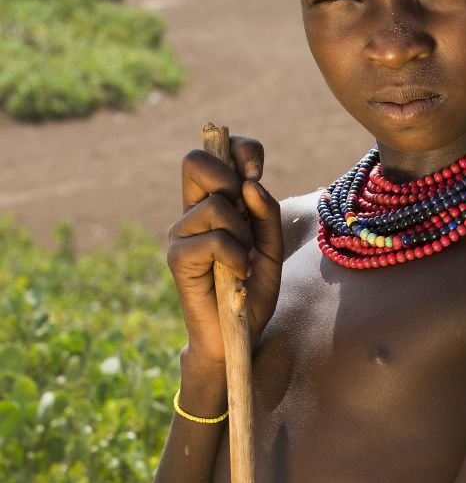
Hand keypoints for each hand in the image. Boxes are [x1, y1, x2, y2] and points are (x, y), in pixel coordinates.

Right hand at [167, 135, 282, 364]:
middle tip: (245, 213)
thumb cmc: (252, 288)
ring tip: (243, 260)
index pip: (219, 151)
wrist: (238, 333)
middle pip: (195, 161)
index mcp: (215, 201)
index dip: (241, 150)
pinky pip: (213, 240)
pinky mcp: (178, 258)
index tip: (257, 173)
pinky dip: (236, 257)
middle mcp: (192, 212)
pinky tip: (238, 275)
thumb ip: (265, 212)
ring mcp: (181, 234)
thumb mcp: (271, 246)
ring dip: (242, 233)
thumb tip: (250, 185)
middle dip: (229, 179)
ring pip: (215, 206)